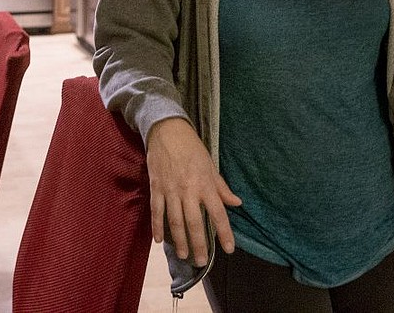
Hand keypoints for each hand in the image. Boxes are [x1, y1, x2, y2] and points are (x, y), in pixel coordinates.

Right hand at [146, 117, 241, 264]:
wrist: (167, 131)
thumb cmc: (192, 148)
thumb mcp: (210, 165)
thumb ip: (221, 187)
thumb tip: (237, 203)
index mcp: (205, 185)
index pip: (218, 214)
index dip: (224, 233)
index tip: (229, 249)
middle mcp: (188, 190)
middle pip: (194, 223)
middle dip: (199, 244)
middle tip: (202, 262)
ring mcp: (171, 190)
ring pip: (175, 221)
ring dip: (180, 241)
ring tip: (184, 255)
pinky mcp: (157, 188)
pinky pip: (157, 211)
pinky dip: (158, 227)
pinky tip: (160, 241)